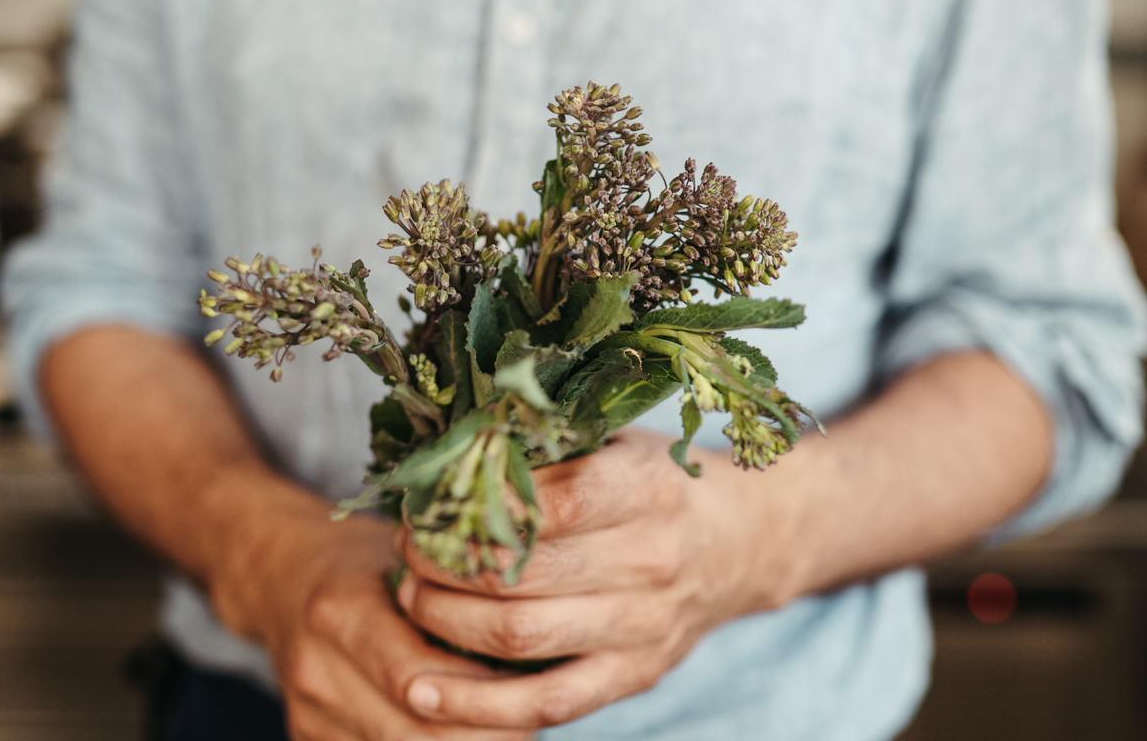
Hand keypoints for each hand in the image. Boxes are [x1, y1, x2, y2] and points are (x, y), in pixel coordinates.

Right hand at [207, 479, 535, 740]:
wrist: (280, 577)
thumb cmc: (362, 561)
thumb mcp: (406, 554)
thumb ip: (456, 590)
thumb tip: (534, 630)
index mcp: (340, 611)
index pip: (419, 676)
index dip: (484, 692)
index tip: (533, 685)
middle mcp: (315, 668)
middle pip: (415, 731)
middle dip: (485, 733)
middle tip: (532, 715)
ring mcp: (307, 713)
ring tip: (508, 724)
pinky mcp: (306, 740)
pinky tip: (464, 729)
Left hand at [394, 428, 803, 728]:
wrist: (740, 543)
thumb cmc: (662, 483)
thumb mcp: (620, 442)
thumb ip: (551, 445)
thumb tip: (452, 454)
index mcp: (646, 489)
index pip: (550, 502)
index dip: (474, 505)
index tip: (429, 502)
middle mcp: (650, 560)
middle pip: (521, 574)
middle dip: (441, 565)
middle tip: (407, 551)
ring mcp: (644, 626)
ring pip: (522, 637)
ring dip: (445, 621)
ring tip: (411, 599)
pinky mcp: (635, 674)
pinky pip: (548, 703)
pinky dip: (479, 706)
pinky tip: (424, 691)